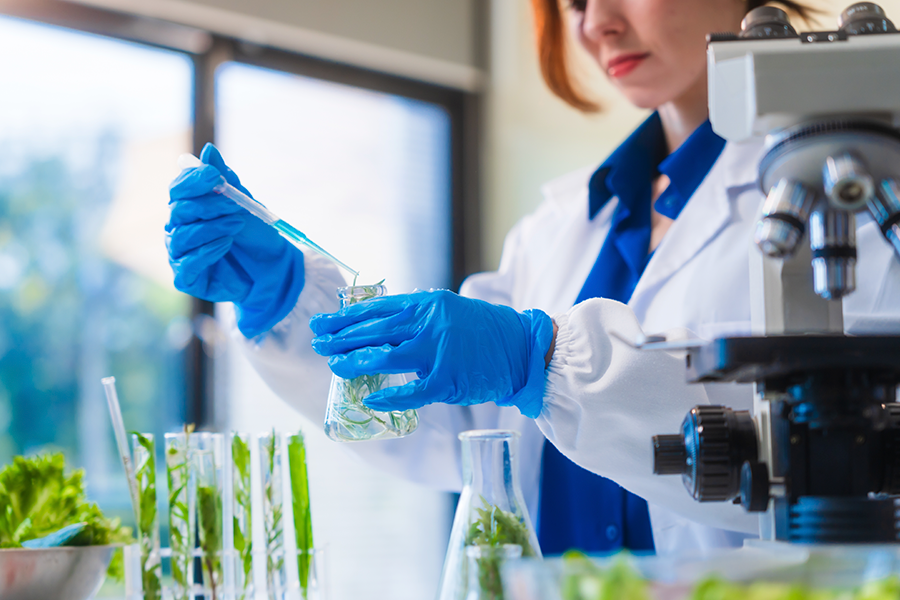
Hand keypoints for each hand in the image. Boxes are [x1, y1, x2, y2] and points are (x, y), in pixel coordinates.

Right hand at [166, 143, 304, 337]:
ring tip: (237, 224)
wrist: (272, 266)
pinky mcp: (186, 278)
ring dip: (212, 228)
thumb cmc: (254, 233)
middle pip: (179, 211)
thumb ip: (226, 180)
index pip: (178, 190)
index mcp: (188, 208)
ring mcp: (180, 254)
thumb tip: (208, 151)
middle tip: (234, 205)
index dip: (193, 180)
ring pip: (183, 236)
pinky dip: (207, 251)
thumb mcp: (244, 203)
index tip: (214, 176)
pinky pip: (188, 263)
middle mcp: (178, 229)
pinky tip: (225, 244)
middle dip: (208, 205)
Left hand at [309, 290, 553, 417]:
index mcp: (427, 303)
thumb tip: (375, 328)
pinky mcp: (448, 380)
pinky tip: (369, 398)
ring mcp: (439, 352)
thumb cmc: (480, 331)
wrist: (519, 348)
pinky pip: (411, 392)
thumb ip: (415, 317)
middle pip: (375, 330)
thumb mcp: (446, 311)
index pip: (377, 309)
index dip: (346, 317)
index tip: (323, 323)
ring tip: (333, 364)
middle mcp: (430, 323)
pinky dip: (388, 396)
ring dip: (355, 362)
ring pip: (386, 357)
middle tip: (317, 342)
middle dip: (341, 337)